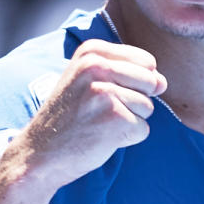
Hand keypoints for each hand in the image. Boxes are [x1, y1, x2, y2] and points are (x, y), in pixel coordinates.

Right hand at [11, 39, 167, 187]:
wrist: (39, 153)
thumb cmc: (70, 116)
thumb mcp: (89, 79)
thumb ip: (129, 72)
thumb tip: (163, 82)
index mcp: (92, 51)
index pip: (146, 62)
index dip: (135, 83)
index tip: (102, 94)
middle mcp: (97, 66)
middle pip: (151, 82)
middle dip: (135, 102)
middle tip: (100, 111)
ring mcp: (104, 92)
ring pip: (149, 107)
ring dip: (129, 121)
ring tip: (97, 124)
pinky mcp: (113, 118)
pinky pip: (143, 129)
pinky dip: (126, 139)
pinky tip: (99, 138)